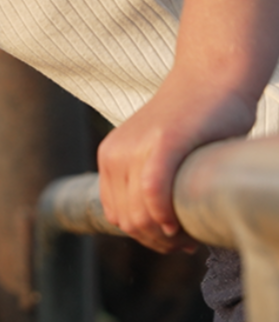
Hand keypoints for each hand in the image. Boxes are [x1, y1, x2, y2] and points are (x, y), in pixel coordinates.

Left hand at [96, 76, 255, 252]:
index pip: (117, 215)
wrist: (212, 78)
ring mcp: (136, 147)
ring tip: (190, 236)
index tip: (174, 241)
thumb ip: (150, 182)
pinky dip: (165, 216)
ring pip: (139, 213)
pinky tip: (181, 225)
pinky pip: (153, 192)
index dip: (145, 237)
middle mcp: (115, 152)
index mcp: (109, 157)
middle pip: (128, 220)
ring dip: (165, 236)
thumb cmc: (196, 122)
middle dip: (157, 242)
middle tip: (186, 244)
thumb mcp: (159, 154)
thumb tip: (158, 231)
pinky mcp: (164, 142)